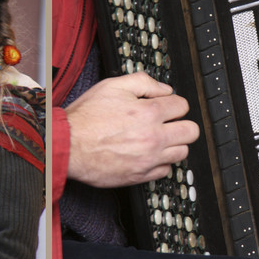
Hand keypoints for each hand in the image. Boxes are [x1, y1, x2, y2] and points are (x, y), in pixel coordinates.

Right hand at [66, 72, 199, 187]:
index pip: (183, 106)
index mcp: (149, 113)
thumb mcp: (113, 86)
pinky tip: (149, 154)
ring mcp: (149, 158)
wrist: (67, 145)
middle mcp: (154, 137)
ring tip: (160, 139)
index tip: (168, 106)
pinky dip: (161, 162)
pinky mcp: (141, 175)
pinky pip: (166, 170)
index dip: (174, 103)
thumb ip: (143, 82)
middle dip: (182, 124)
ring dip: (174, 144)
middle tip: (170, 123)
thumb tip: (164, 89)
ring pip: (182, 152)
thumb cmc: (86, 118)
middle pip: (191, 131)